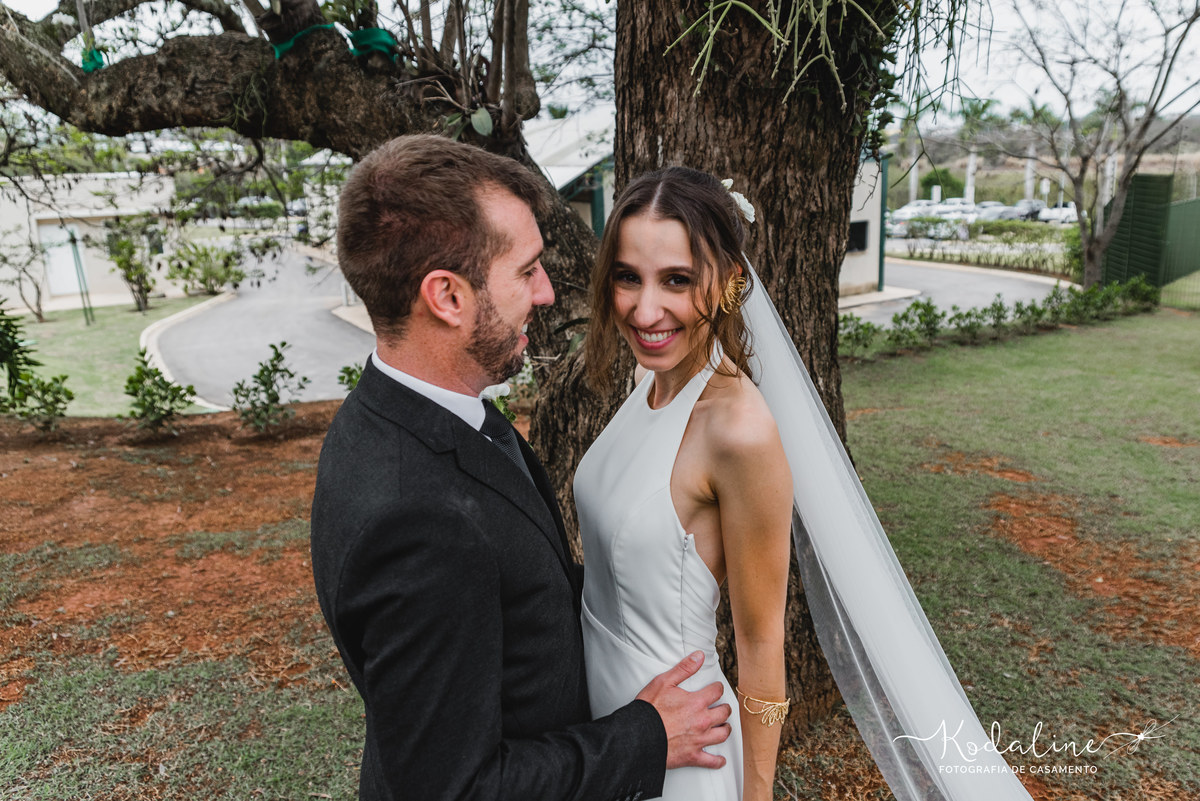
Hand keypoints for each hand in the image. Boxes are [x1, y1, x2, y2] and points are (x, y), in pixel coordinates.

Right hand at [635, 651, 731, 769]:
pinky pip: (711, 761)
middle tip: (721, 707)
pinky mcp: (693, 756)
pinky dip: (718, 761)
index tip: (716, 688)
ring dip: (725, 729)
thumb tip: (699, 656)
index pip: (717, 691)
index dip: (718, 688)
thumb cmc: (649, 709)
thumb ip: (684, 668)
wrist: (638, 736)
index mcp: (696, 702)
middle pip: (724, 713)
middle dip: (724, 708)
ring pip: (722, 735)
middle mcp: (702, 721)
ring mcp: (699, 740)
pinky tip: (720, 760)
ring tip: (723, 727)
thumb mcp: (664, 682)